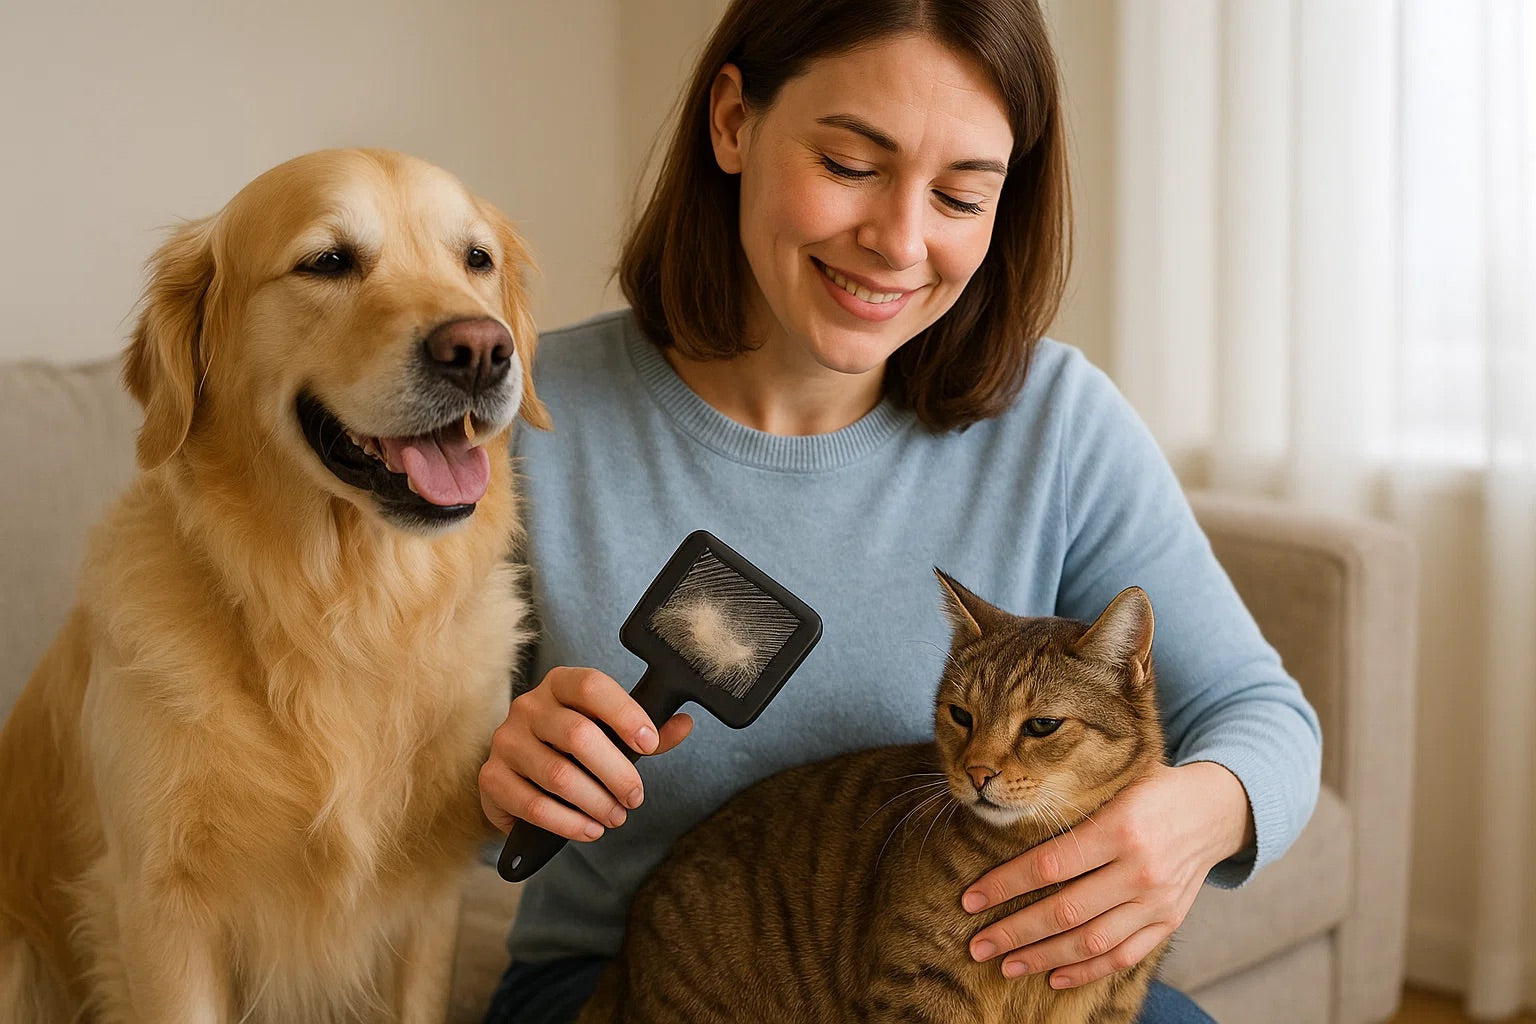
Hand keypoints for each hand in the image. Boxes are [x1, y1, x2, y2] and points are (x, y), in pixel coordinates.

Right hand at [478, 666, 693, 840]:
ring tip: (615, 817)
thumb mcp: (608, 734)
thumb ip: (645, 731)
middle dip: (616, 773)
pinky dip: (568, 822)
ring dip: (596, 802)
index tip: (649, 744)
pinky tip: (589, 829)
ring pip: (558, 774)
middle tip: (635, 797)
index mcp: (560, 684)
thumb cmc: (571, 749)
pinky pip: (533, 804)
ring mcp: (506, 741)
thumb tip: (683, 724)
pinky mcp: (491, 778)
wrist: (519, 777)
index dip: (625, 713)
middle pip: (578, 735)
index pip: (592, 685)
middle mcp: (529, 706)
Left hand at [962, 761, 1252, 988]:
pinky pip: (1124, 956)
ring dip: (1044, 957)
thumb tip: (1002, 822)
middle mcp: (1140, 869)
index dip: (1005, 885)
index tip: (971, 900)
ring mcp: (1157, 901)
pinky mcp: (1169, 921)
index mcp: (1120, 828)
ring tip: (1007, 965)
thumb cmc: (1151, 789)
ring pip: (1092, 941)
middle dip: (1015, 932)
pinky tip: (1054, 976)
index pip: (1049, 865)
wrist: (1215, 809)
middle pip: (1065, 911)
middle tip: (978, 945)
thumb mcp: (1113, 785)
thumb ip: (1069, 809)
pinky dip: (1088, 971)